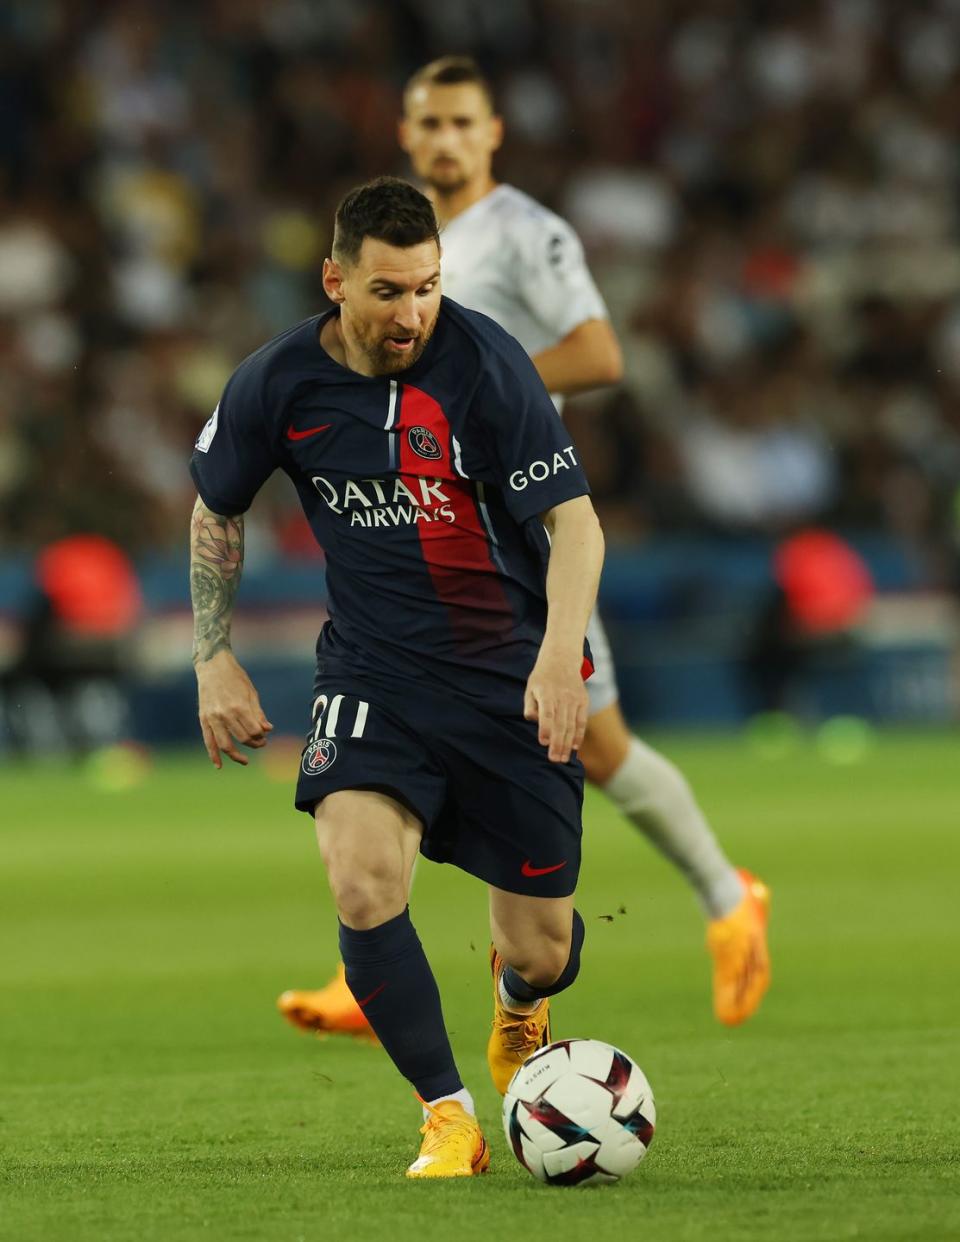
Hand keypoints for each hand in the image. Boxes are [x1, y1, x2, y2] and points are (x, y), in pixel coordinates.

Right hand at [195, 650, 272, 767]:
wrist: (213, 666)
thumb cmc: (236, 678)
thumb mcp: (251, 693)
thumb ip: (258, 713)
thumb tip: (268, 729)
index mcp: (239, 707)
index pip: (254, 731)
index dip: (262, 736)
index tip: (265, 735)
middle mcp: (225, 714)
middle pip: (242, 738)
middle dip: (254, 744)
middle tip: (260, 743)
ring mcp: (212, 718)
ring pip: (225, 744)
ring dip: (236, 755)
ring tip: (245, 760)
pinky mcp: (203, 719)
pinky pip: (208, 741)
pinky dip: (213, 755)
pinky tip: (219, 765)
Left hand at [523, 646, 587, 762]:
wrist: (562, 659)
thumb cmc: (542, 678)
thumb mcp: (530, 688)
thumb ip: (530, 705)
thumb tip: (533, 720)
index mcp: (546, 692)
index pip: (547, 713)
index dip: (545, 728)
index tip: (543, 742)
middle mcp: (562, 696)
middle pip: (560, 723)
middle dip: (557, 743)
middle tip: (554, 759)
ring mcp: (574, 699)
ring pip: (571, 725)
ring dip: (567, 743)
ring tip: (563, 759)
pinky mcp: (583, 701)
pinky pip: (581, 721)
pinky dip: (578, 735)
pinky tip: (574, 747)